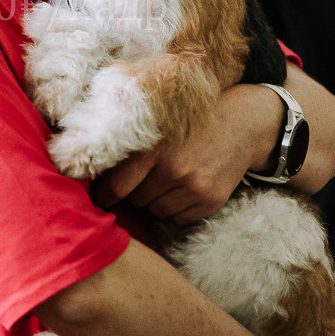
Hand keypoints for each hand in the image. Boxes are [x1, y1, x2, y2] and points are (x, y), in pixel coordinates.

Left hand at [92, 84, 283, 223]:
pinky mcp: (210, 202)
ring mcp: (193, 188)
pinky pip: (177, 218)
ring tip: (167, 177)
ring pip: (155, 211)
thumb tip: (89, 162)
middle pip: (134, 200)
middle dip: (133, 191)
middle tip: (142, 176)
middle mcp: (172, 170)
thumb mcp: (159, 117)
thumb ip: (128, 138)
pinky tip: (185, 186)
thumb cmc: (192, 117)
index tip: (99, 196)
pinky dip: (176, 208)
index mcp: (153, 147)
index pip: (114, 187)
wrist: (244, 121)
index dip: (103, 195)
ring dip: (155, 199)